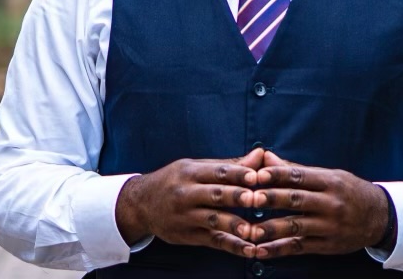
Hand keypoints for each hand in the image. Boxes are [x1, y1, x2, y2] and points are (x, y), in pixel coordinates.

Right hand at [116, 148, 264, 256]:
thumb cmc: (176, 180)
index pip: (217, 171)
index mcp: (191, 172)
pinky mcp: (188, 235)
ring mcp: (186, 216)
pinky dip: (231, 246)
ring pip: (213, 220)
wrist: (141, 204)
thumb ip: (230, 165)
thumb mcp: (196, 167)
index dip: (237, 173)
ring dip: (234, 225)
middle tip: (256, 199)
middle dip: (236, 196)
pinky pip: (212, 240)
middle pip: (215, 194)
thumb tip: (261, 154)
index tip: (256, 175)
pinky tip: (248, 249)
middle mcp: (187, 193)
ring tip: (252, 230)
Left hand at [248, 151, 387, 257]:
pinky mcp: (327, 245)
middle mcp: (330, 203)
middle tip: (250, 198)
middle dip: (272, 199)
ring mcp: (329, 226)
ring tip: (250, 230)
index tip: (258, 174)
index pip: (300, 176)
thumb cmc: (348, 191)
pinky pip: (299, 247)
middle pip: (297, 200)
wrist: (379, 217)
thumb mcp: (329, 176)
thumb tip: (266, 157)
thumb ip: (296, 170)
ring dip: (271, 229)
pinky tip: (261, 250)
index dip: (278, 175)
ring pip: (296, 226)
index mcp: (330, 181)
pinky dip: (279, 250)